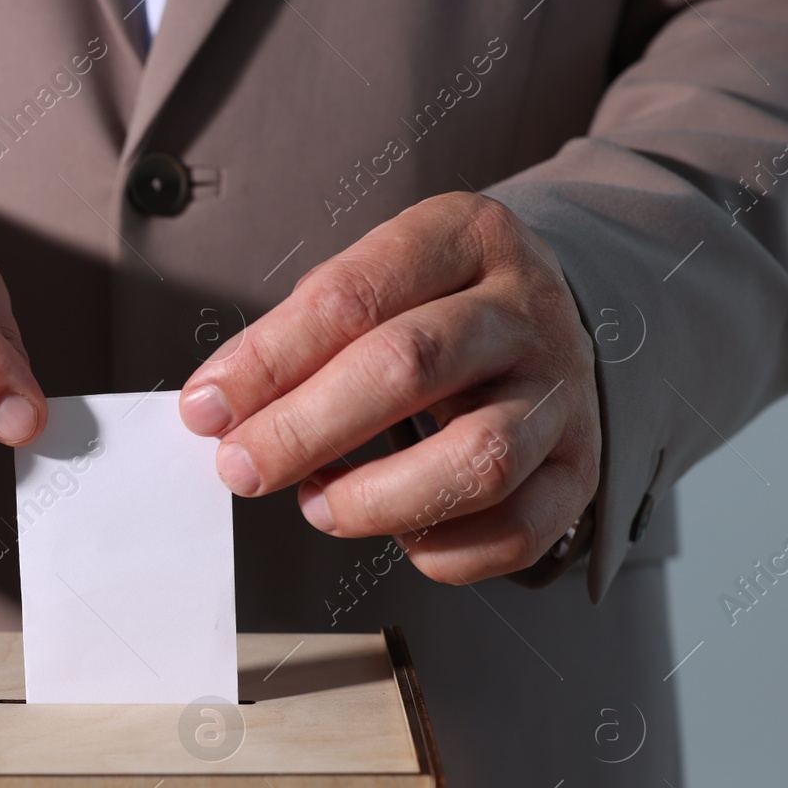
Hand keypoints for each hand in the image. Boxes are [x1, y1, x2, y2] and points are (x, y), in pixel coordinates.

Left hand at [179, 192, 599, 582]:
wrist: (551, 323)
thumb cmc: (434, 307)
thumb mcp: (372, 282)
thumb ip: (296, 337)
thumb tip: (215, 405)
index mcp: (466, 237)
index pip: (355, 296)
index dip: (270, 360)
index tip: (206, 409)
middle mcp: (525, 311)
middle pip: (411, 367)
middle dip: (305, 429)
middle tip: (241, 467)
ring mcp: (562, 393)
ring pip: (478, 459)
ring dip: (376, 498)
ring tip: (317, 503)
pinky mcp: (581, 471)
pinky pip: (516, 532)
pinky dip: (441, 550)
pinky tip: (394, 533)